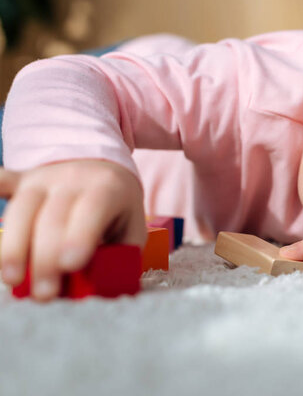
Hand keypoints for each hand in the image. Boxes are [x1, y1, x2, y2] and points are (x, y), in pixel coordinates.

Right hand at [0, 160, 146, 300]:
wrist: (101, 165)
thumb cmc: (118, 206)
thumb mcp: (132, 226)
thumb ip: (121, 253)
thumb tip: (102, 288)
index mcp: (107, 188)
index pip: (93, 209)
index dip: (80, 236)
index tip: (70, 265)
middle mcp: (73, 179)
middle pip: (53, 217)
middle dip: (46, 259)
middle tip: (44, 294)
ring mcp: (43, 178)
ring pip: (23, 209)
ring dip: (14, 247)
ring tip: (12, 279)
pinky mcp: (22, 181)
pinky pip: (4, 184)